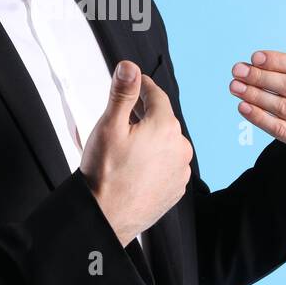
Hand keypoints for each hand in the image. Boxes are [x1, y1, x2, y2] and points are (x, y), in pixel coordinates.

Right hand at [80, 60, 194, 246]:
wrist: (106, 217)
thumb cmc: (104, 174)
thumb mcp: (109, 126)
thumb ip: (122, 93)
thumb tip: (130, 67)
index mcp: (165, 127)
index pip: (156, 95)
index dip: (142, 85)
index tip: (134, 82)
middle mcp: (180, 147)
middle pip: (162, 119)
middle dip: (143, 115)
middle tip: (121, 119)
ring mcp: (181, 170)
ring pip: (165, 143)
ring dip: (150, 139)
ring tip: (126, 148)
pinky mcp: (176, 188)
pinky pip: (167, 164)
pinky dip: (154, 160)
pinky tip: (135, 167)